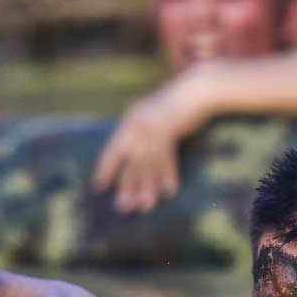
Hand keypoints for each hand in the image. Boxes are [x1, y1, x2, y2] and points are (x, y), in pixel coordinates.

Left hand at [90, 86, 198, 213]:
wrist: (197, 89)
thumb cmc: (176, 104)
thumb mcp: (152, 115)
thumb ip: (141, 131)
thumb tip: (135, 159)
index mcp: (129, 120)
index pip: (112, 148)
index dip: (105, 169)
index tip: (98, 186)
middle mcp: (137, 124)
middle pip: (129, 160)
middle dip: (126, 185)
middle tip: (123, 207)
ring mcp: (153, 127)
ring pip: (147, 163)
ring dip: (147, 186)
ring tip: (145, 206)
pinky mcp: (170, 129)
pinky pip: (167, 158)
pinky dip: (168, 175)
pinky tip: (168, 191)